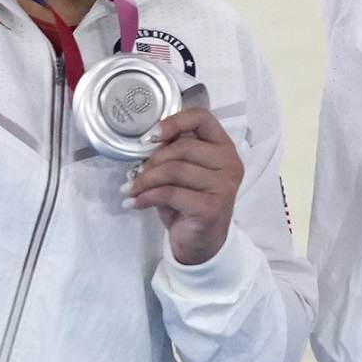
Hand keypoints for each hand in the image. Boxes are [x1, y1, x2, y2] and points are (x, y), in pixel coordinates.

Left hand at [127, 101, 245, 266]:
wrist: (200, 243)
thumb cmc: (189, 204)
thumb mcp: (182, 174)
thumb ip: (173, 156)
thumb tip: (143, 148)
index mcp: (223, 148)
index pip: (202, 118)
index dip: (174, 121)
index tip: (152, 136)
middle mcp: (229, 163)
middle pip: (182, 147)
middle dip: (152, 161)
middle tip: (136, 175)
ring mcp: (224, 185)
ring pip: (173, 170)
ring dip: (145, 180)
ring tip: (131, 189)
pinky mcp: (211, 207)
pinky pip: (170, 193)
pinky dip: (146, 197)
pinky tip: (135, 203)